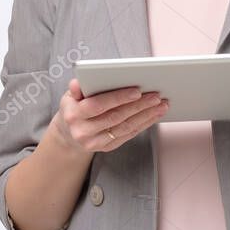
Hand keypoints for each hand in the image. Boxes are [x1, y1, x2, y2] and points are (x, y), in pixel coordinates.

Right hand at [51, 78, 168, 152]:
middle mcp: (83, 131)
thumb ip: (77, 88)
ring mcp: (95, 142)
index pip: (97, 106)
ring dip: (146, 116)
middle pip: (115, 117)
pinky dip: (143, 124)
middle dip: (138, 106)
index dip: (118, 98)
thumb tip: (77, 82)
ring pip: (125, 128)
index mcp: (73, 114)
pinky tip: (153, 115)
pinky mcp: (106, 148)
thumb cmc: (74, 107)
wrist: (68, 134)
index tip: (137, 91)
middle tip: (156, 96)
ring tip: (161, 105)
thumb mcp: (70, 95)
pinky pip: (128, 135)